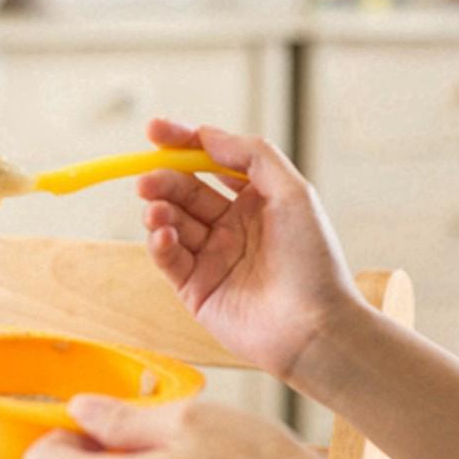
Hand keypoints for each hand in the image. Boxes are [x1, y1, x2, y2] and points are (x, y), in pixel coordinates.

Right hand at [138, 118, 359, 380]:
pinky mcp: (196, 289)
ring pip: (172, 223)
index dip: (182, 143)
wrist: (313, 327)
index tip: (154, 130)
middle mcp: (232, 226)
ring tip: (155, 211)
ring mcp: (212, 257)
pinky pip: (168, 259)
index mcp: (256, 200)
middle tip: (145, 180)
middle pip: (185, 190)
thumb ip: (252, 155)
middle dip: (162, 180)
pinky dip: (160, 244)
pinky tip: (164, 236)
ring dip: (158, 211)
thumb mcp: (294, 192)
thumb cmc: (313, 261)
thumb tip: (207, 134)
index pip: (210, 162)